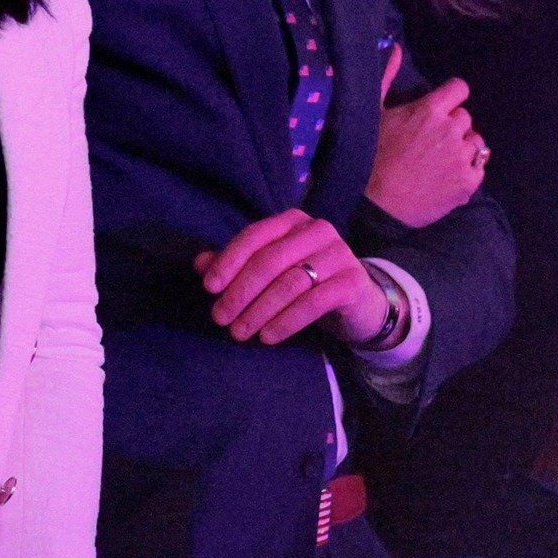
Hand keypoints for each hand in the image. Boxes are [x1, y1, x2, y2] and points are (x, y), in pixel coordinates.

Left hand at [193, 210, 388, 346]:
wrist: (358, 302)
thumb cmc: (307, 282)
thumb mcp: (270, 271)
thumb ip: (236, 265)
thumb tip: (199, 264)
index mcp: (292, 221)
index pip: (254, 236)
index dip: (228, 261)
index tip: (209, 288)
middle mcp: (317, 230)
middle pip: (270, 261)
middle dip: (240, 292)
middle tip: (220, 318)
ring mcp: (338, 254)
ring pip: (290, 283)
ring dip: (259, 311)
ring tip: (239, 332)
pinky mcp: (351, 282)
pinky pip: (313, 303)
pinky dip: (286, 321)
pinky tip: (268, 336)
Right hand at [366, 68, 485, 227]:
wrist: (378, 206)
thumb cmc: (372, 157)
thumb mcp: (374, 114)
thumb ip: (387, 77)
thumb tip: (395, 47)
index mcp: (430, 110)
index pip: (459, 89)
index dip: (450, 98)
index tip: (439, 109)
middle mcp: (451, 130)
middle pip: (465, 117)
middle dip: (452, 125)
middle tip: (431, 141)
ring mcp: (462, 157)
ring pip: (475, 141)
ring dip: (462, 147)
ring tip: (440, 160)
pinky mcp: (469, 182)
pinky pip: (480, 166)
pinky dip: (468, 169)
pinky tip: (447, 175)